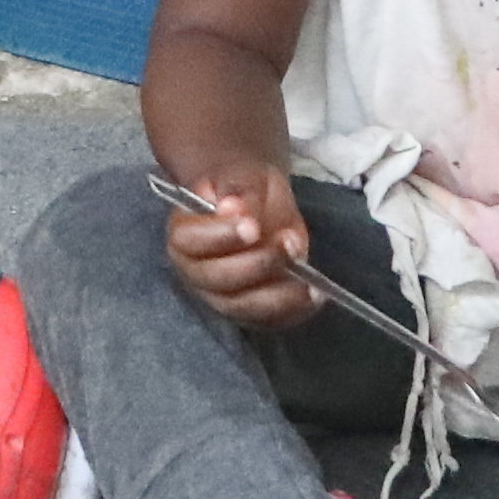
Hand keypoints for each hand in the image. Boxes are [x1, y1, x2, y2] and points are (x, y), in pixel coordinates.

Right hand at [159, 167, 322, 335]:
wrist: (256, 205)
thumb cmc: (245, 189)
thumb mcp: (244, 177)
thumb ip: (240, 191)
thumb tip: (233, 208)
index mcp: (183, 232)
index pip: (190, 240)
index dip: (220, 236)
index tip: (252, 226)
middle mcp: (194, 271)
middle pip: (217, 279)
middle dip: (256, 264)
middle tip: (288, 243)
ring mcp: (218, 296)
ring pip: (241, 307)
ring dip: (277, 296)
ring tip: (308, 279)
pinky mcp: (246, 312)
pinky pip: (266, 321)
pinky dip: (292, 312)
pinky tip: (314, 295)